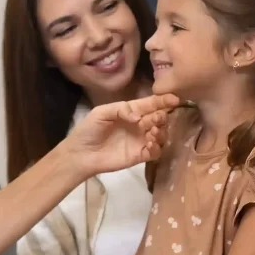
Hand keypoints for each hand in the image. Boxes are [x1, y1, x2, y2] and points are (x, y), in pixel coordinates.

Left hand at [62, 94, 180, 175]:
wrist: (80, 154)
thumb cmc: (89, 130)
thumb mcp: (101, 113)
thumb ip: (121, 109)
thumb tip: (138, 117)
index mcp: (131, 111)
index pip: (151, 104)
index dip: (163, 101)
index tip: (174, 99)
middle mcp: (139, 125)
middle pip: (159, 119)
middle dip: (162, 117)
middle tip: (157, 119)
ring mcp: (140, 140)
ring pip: (161, 135)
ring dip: (161, 132)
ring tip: (152, 134)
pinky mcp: (139, 156)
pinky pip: (155, 152)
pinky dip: (157, 148)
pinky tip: (149, 145)